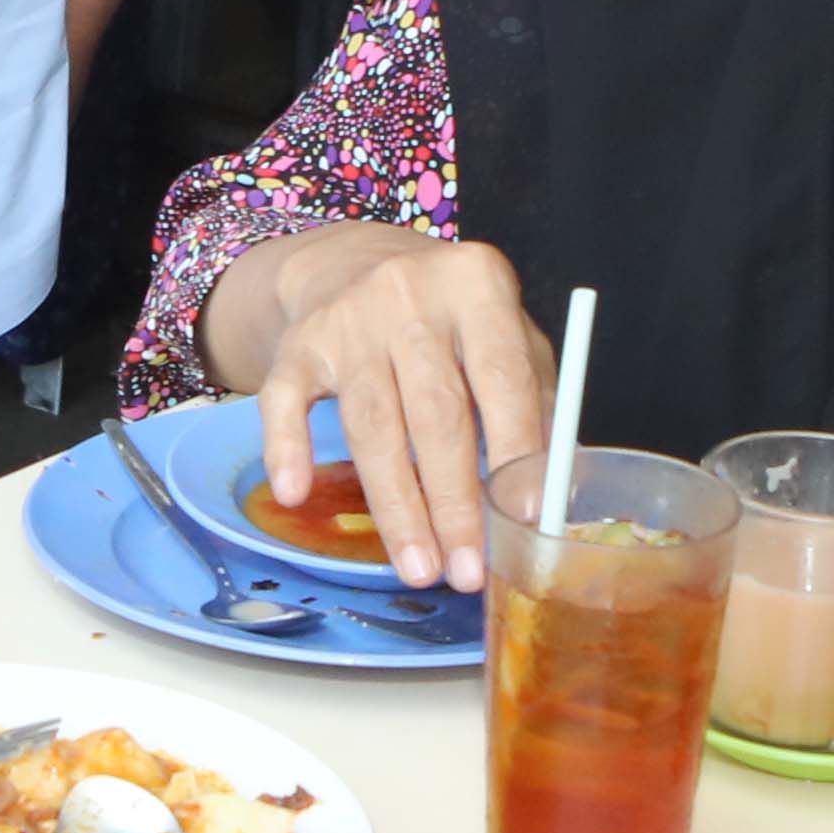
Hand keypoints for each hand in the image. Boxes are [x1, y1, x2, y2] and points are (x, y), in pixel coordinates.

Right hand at [241, 222, 551, 589]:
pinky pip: (284, 401)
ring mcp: (348, 319)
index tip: (527, 518)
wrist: (356, 261)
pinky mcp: (298, 343)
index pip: (502, 378)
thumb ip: (535, 402)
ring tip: (417, 567)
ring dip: (395, 505)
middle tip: (466, 571)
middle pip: (434, 412)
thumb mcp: (508, 337)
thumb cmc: (452, 318)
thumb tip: (549, 495)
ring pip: (371, 424)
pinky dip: (287, 448)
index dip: (517, 451)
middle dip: (453, 502)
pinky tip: (296, 493)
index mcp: (477, 285)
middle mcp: (410, 294)